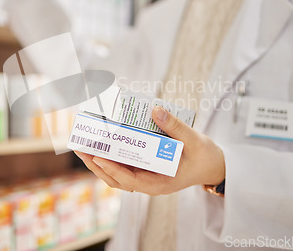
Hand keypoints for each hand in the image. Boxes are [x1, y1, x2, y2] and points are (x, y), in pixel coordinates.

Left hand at [75, 106, 225, 194]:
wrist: (213, 165)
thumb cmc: (204, 156)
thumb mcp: (194, 140)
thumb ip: (175, 126)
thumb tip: (155, 109)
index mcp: (160, 183)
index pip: (130, 180)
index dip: (112, 169)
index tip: (98, 156)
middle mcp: (148, 183)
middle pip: (116, 178)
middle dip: (96, 164)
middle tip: (80, 146)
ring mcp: (145, 176)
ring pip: (116, 173)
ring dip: (98, 161)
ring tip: (83, 145)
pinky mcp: (144, 168)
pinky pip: (123, 165)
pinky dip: (110, 156)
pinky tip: (100, 142)